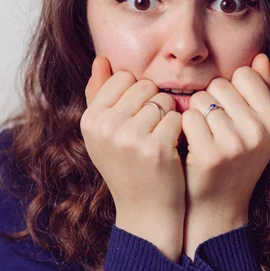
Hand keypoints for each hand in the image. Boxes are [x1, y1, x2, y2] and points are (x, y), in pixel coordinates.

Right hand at [81, 56, 184, 261]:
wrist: (145, 212)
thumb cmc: (127, 167)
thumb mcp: (104, 134)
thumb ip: (99, 94)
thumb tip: (101, 58)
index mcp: (90, 119)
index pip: (123, 77)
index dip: (138, 95)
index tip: (138, 119)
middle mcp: (104, 126)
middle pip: (145, 86)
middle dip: (155, 104)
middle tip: (151, 132)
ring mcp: (128, 137)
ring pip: (163, 100)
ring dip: (169, 117)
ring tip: (160, 141)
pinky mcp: (155, 148)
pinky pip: (177, 117)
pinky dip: (180, 131)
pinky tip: (171, 150)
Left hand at [181, 53, 269, 259]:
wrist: (218, 208)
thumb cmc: (236, 162)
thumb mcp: (258, 129)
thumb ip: (262, 91)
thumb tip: (262, 56)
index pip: (244, 74)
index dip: (230, 90)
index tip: (228, 113)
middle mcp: (259, 131)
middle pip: (220, 84)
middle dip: (211, 101)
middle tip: (213, 129)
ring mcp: (235, 144)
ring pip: (201, 99)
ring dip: (195, 114)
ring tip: (204, 138)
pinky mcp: (209, 154)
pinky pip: (187, 117)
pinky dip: (184, 128)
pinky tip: (191, 145)